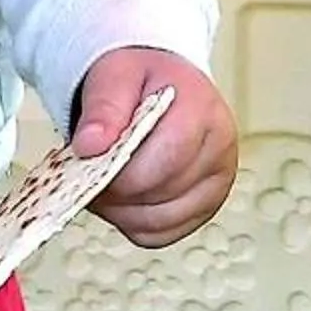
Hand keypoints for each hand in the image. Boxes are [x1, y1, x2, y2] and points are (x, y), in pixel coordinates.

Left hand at [70, 51, 237, 249]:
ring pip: (160, 222)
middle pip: (160, 193)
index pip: (165, 158)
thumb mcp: (115, 74)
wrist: (158, 86)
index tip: (91, 159)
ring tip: (104, 182)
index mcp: (203, 110)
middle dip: (116, 189)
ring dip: (121, 211)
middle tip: (90, 170)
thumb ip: (103, 107)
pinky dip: (133, 223)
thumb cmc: (142, 80)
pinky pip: (161, 235)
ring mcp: (217, 184)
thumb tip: (90, 145)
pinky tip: (123, 197)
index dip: (121, 169)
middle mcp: (220, 149)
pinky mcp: (203, 208)